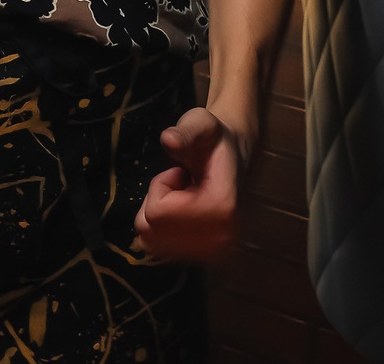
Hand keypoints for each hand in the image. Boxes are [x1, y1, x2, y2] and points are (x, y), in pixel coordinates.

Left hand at [133, 107, 243, 263]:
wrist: (233, 156)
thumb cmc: (212, 139)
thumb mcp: (199, 125)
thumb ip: (185, 132)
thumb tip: (170, 139)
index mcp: (221, 209)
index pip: (158, 212)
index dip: (160, 187)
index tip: (179, 172)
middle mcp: (221, 239)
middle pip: (151, 230)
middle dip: (156, 201)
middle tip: (180, 184)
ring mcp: (213, 253)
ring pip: (151, 242)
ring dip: (158, 215)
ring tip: (181, 196)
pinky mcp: (205, 258)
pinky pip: (158, 249)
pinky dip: (160, 229)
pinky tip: (180, 210)